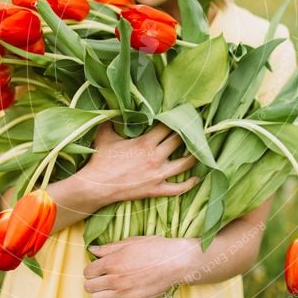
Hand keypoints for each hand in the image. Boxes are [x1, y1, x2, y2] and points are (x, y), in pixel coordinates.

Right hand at [78, 122, 198, 204]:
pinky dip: (189, 183)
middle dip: (188, 134)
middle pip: (179, 142)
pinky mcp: (156, 190)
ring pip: (184, 164)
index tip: (182, 114)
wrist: (96, 186)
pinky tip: (196, 178)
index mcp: (145, 142)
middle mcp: (155, 157)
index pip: (167, 127)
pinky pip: (178, 188)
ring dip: (194, 156)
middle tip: (196, 128)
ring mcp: (157, 175)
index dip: (175, 119)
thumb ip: (112, 120)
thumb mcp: (105, 135)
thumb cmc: (100, 160)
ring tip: (201, 150)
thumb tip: (114, 107)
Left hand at [83, 236, 198, 297]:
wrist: (176, 262)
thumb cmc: (155, 248)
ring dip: (99, 296)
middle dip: (93, 283)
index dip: (91, 270)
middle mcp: (115, 278)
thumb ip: (109, 247)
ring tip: (106, 291)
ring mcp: (124, 293)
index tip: (97, 270)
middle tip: (101, 280)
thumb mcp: (130, 242)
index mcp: (113, 261)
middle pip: (89, 287)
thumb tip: (92, 250)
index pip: (88, 271)